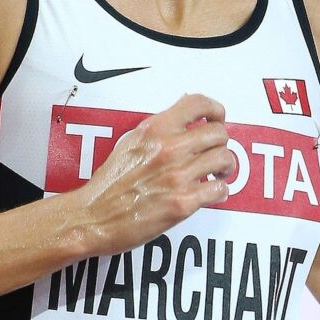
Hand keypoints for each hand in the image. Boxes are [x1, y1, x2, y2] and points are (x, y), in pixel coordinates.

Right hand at [76, 93, 233, 256]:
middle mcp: (169, 148)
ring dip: (225, 167)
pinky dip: (220, 190)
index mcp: (156, 129)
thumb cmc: (110, 182)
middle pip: (218, 132)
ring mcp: (178, 176)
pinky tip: (211, 192)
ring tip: (217, 173)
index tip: (218, 118)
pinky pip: (219, 189)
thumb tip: (184, 114)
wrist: (94, 216)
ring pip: (224, 159)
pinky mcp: (182, 203)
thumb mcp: (131, 141)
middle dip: (222, 143)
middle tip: (215, 152)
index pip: (199, 103)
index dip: (216, 109)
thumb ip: (158, 127)